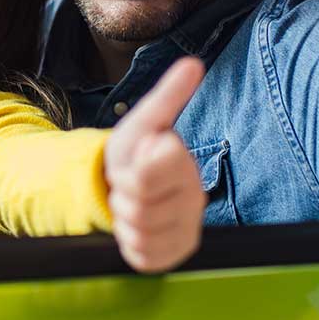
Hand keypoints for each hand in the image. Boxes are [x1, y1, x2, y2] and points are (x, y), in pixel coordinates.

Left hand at [102, 56, 205, 271]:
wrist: (124, 188)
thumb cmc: (135, 152)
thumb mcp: (144, 121)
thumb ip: (168, 95)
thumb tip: (194, 62)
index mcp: (188, 167)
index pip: (151, 173)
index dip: (132, 168)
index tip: (138, 159)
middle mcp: (194, 203)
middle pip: (141, 207)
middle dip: (124, 194)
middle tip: (129, 184)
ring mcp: (185, 232)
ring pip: (139, 232)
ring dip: (123, 217)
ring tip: (131, 202)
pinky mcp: (170, 256)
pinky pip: (140, 254)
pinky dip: (127, 242)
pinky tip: (134, 227)